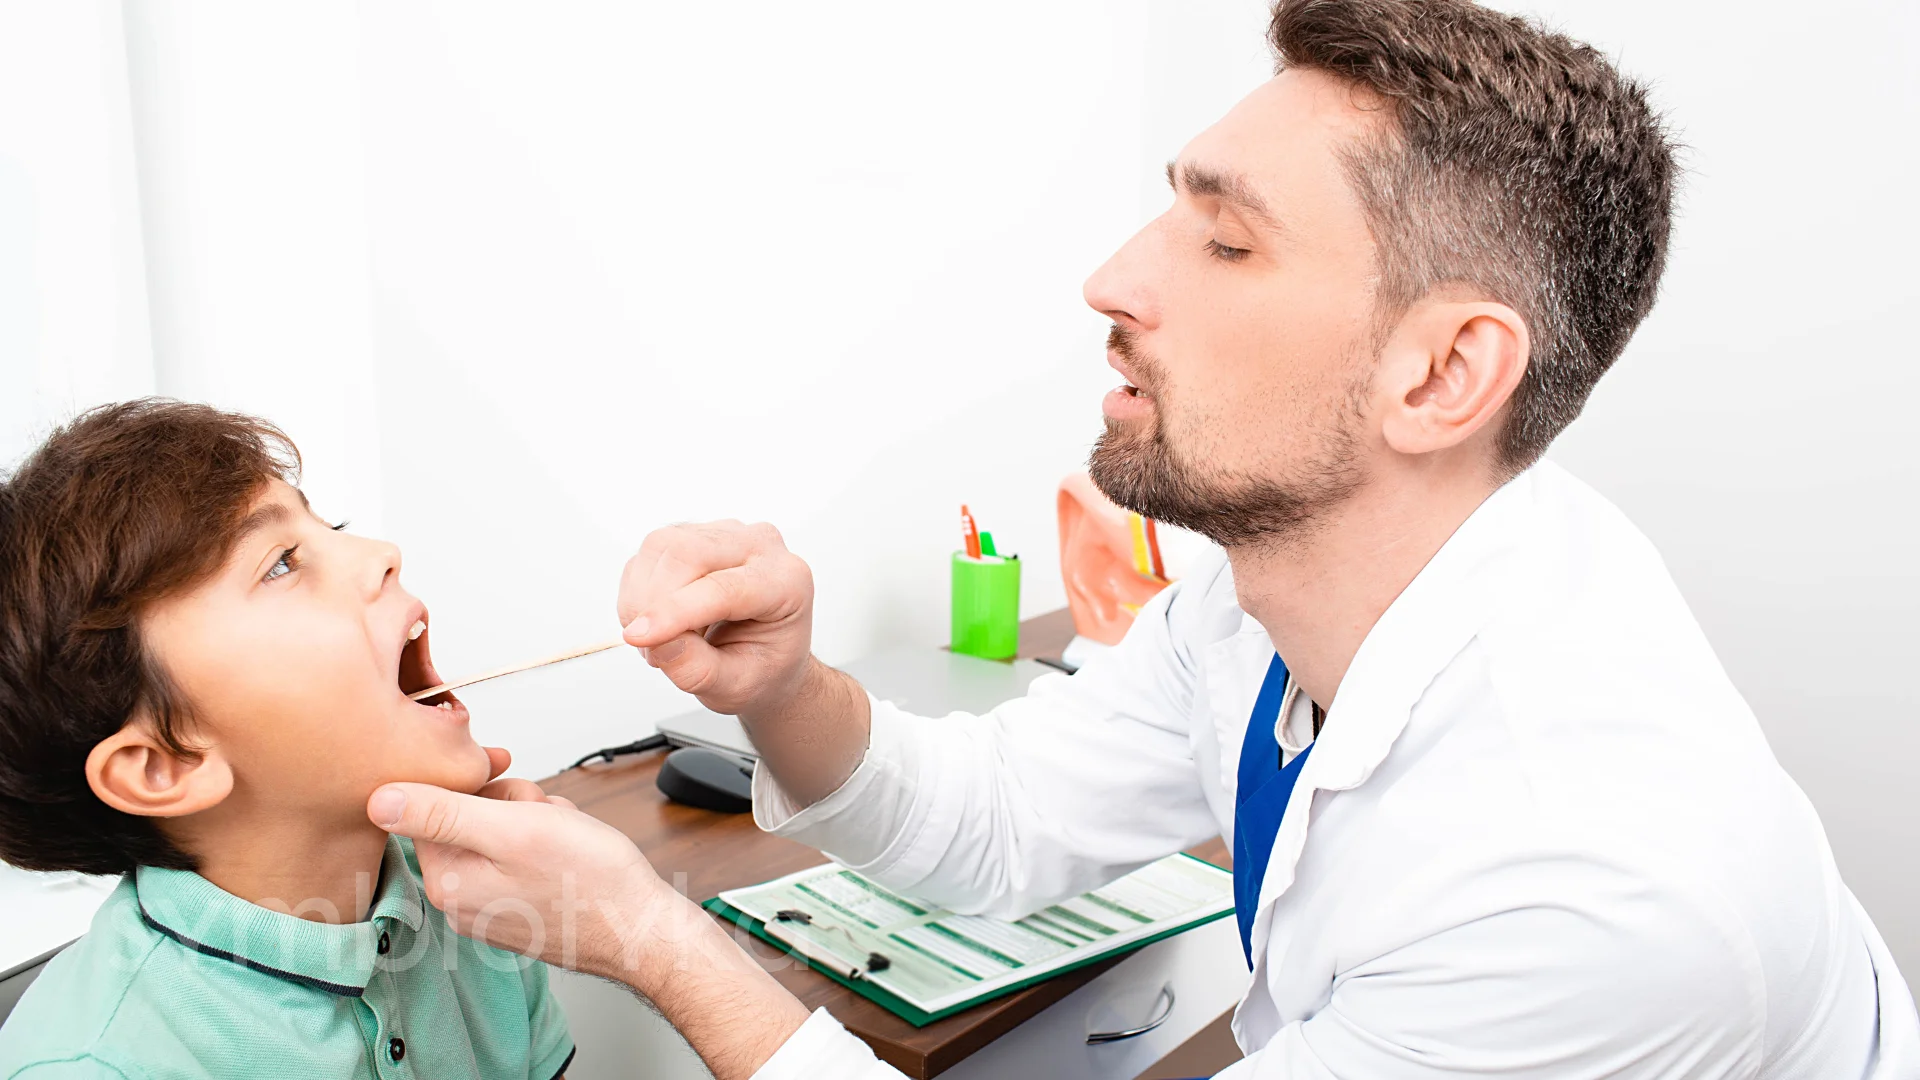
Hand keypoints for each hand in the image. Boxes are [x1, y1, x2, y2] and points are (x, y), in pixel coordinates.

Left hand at [367, 775, 814, 1078]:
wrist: (641, 928)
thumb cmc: (590, 881)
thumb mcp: (514, 830)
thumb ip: (440, 813)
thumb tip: (376, 800)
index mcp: (447, 880)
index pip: (433, 806)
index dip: (476, 785)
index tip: (510, 788)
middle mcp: (460, 900)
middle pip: (466, 819)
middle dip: (510, 805)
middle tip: (543, 816)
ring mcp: (489, 908)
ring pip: (497, 834)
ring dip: (531, 820)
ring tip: (562, 834)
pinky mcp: (517, 909)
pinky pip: (518, 857)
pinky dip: (543, 843)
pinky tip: (568, 851)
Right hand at [617, 520, 815, 717]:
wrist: (765, 655)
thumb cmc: (760, 667)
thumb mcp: (735, 687)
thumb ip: (696, 670)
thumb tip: (654, 641)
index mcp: (787, 582)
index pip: (725, 587)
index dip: (676, 611)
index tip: (639, 637)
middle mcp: (761, 546)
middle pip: (688, 553)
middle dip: (653, 601)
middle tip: (652, 649)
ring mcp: (727, 533)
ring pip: (662, 546)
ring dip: (643, 598)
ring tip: (661, 638)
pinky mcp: (695, 534)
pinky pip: (650, 553)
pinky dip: (639, 590)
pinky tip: (660, 617)